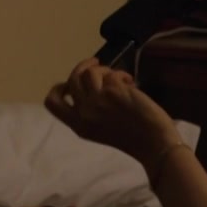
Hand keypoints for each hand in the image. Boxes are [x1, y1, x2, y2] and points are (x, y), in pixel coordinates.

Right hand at [44, 58, 182, 164]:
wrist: (154, 143)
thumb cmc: (133, 139)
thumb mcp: (100, 130)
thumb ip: (89, 112)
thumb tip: (87, 84)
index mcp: (78, 126)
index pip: (52, 103)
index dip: (58, 88)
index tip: (70, 81)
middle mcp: (83, 113)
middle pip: (71, 79)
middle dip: (83, 66)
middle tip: (95, 64)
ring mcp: (97, 101)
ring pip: (90, 72)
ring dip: (104, 70)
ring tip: (119, 78)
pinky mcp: (113, 91)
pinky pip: (113, 74)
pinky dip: (122, 75)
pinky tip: (133, 84)